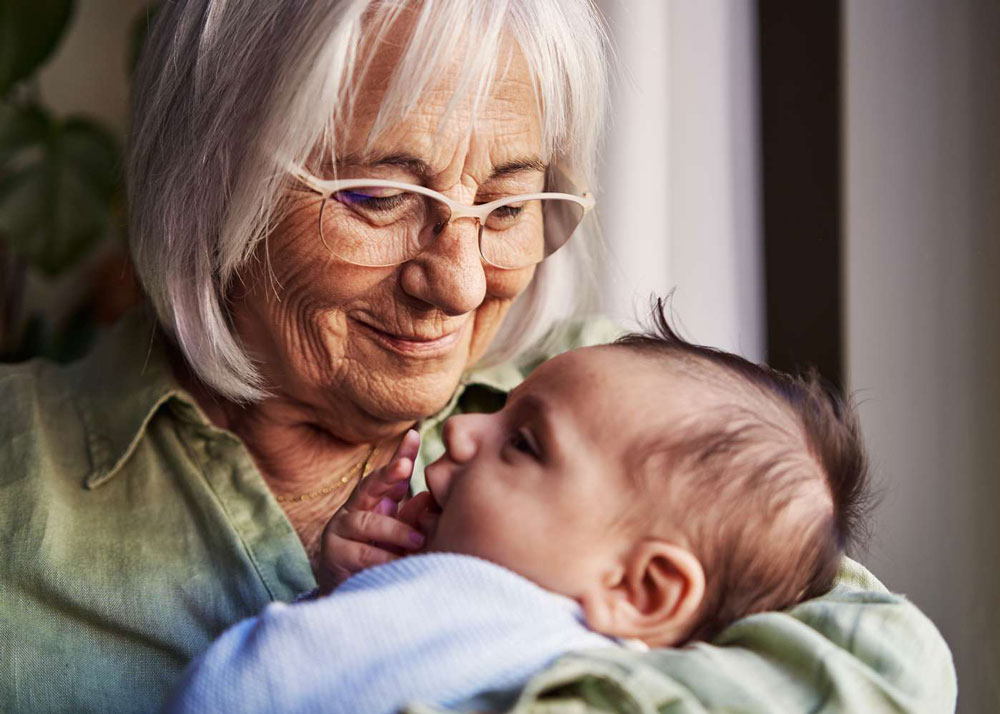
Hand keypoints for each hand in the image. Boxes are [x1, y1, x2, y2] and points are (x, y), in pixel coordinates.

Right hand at [317, 430, 434, 592]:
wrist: (350, 594)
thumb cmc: (381, 559)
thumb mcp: (401, 536)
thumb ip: (412, 517)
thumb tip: (427, 498)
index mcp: (373, 502)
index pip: (388, 475)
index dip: (401, 455)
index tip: (414, 436)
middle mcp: (353, 510)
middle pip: (369, 485)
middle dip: (388, 474)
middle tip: (405, 466)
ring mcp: (340, 531)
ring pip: (367, 523)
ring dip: (395, 531)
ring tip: (419, 541)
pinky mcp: (333, 556)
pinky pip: (362, 554)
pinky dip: (383, 559)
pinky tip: (399, 563)